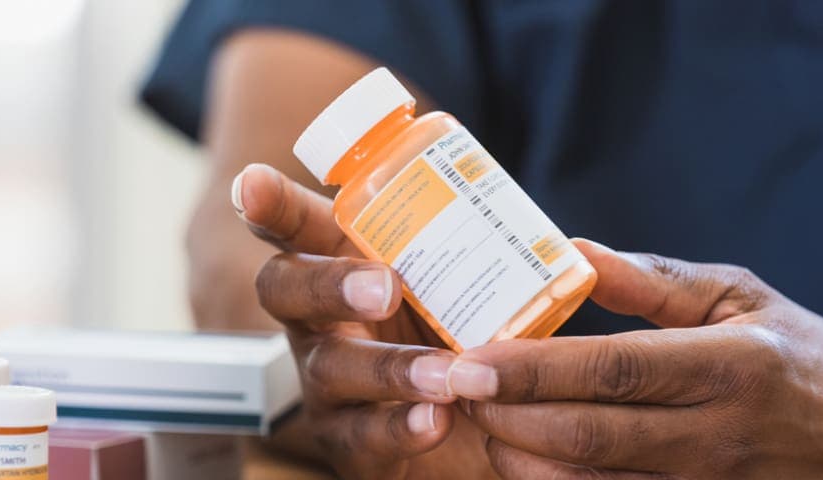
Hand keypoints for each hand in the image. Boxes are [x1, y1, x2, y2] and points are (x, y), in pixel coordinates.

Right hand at [235, 163, 495, 478]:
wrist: (474, 432)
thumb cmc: (459, 338)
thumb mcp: (466, 290)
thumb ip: (485, 259)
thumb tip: (569, 247)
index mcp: (341, 264)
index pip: (296, 227)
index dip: (271, 205)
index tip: (253, 184)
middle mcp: (318, 320)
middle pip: (287, 289)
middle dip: (328, 284)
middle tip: (383, 287)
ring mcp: (326, 383)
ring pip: (331, 368)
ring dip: (389, 369)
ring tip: (446, 376)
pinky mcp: (347, 441)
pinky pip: (361, 437)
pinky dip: (400, 428)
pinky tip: (436, 422)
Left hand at [449, 239, 822, 478]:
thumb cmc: (806, 360)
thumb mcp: (742, 299)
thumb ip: (653, 281)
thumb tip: (571, 251)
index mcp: (729, 366)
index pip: (611, 370)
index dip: (531, 369)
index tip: (467, 358)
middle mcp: (718, 436)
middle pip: (587, 436)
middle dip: (505, 417)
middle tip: (450, 388)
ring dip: (520, 460)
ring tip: (479, 423)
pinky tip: (525, 463)